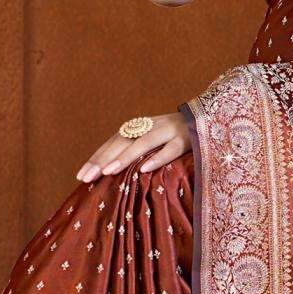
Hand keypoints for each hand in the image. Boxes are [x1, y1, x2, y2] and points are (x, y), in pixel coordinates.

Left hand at [76, 110, 190, 182]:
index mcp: (141, 127)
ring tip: (108, 171)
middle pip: (122, 141)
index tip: (80, 176)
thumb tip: (115, 173)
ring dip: (125, 157)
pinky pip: (171, 149)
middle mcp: (152, 125)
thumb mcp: (157, 141)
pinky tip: (145, 169)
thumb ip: (139, 151)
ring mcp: (170, 130)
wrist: (212, 116)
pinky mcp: (188, 138)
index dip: (96, 157)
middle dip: (102, 159)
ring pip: (144, 143)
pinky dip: (158, 157)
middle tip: (85, 178)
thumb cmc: (182, 136)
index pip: (113, 142)